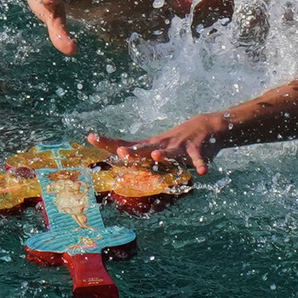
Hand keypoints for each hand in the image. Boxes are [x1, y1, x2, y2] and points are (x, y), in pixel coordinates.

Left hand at [89, 113, 226, 175]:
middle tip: (121, 153)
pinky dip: (199, 164)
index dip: (108, 142)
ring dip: (164, 155)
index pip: (125, 143)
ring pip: (171, 152)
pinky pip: (197, 159)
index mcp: (150, 146)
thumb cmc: (177, 140)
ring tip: (157, 157)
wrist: (207, 126)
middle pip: (145, 149)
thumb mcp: (157, 146)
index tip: (90, 138)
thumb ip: (141, 157)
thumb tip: (119, 164)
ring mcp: (179, 147)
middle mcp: (162, 145)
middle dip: (134, 151)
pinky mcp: (196, 150)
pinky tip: (202, 172)